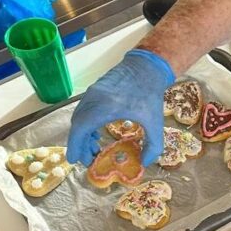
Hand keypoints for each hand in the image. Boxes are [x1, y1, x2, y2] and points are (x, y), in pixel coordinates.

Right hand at [66, 49, 174, 167]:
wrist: (146, 67)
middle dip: (80, 144)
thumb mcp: (155, 123)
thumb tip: (144, 163)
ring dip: (83, 135)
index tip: (74, 160)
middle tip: (88, 160)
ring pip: (79, 117)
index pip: (81, 127)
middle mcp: (94, 98)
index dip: (75, 145)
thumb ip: (153, 146)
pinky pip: (84, 110)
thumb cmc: (150, 94)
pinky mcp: (94, 90)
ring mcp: (92, 92)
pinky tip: (96, 133)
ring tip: (93, 149)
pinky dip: (86, 124)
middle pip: (78, 124)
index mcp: (106, 106)